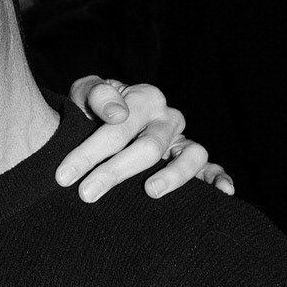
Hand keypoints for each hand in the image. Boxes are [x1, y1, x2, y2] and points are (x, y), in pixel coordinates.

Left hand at [59, 79, 234, 201]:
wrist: (106, 117)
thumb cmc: (94, 108)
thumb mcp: (86, 93)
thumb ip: (95, 94)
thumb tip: (117, 114)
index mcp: (143, 98)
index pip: (117, 127)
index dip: (89, 152)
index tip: (64, 176)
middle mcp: (167, 118)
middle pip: (148, 146)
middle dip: (115, 171)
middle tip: (87, 193)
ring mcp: (182, 140)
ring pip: (191, 155)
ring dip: (172, 175)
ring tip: (149, 191)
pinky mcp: (194, 160)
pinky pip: (212, 167)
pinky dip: (219, 178)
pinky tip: (222, 192)